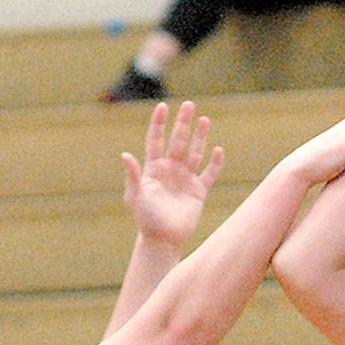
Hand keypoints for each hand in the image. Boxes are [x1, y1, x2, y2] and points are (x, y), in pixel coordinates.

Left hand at [122, 101, 222, 248]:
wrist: (163, 239)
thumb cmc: (145, 218)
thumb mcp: (135, 196)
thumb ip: (133, 175)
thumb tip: (125, 154)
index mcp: (153, 168)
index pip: (155, 140)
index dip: (158, 123)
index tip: (162, 106)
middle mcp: (170, 169)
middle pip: (177, 141)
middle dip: (183, 123)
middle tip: (189, 105)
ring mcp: (185, 179)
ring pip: (194, 152)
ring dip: (199, 136)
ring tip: (204, 119)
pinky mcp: (198, 190)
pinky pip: (209, 173)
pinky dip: (215, 163)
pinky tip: (218, 150)